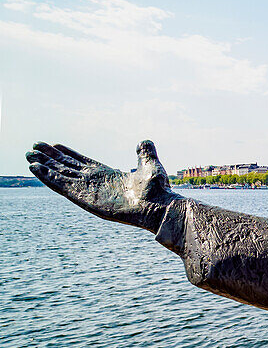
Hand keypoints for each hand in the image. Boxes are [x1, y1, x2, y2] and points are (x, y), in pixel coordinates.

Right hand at [26, 140, 180, 232]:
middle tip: (34, 148)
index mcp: (108, 175)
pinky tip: (36, 169)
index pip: (82, 162)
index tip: (54, 145)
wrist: (160, 206)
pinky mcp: (85, 199)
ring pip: (61, 176)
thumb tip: (143, 141)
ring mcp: (89, 191)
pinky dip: (48, 178)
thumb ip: (144, 152)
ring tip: (29, 158)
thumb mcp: (150, 165)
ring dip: (45, 167)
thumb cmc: (158, 189)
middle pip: (67, 168)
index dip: (68, 154)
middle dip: (51, 159)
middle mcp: (96, 183)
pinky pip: (63, 186)